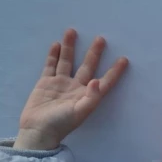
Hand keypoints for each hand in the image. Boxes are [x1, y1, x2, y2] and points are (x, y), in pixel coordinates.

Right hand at [14, 29, 128, 149]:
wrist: (37, 131)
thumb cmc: (61, 124)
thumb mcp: (79, 112)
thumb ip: (91, 97)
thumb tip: (98, 80)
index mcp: (87, 96)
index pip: (104, 81)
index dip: (114, 72)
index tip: (124, 60)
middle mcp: (75, 88)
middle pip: (87, 66)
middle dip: (94, 53)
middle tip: (101, 39)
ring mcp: (60, 84)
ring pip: (67, 61)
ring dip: (70, 47)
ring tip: (72, 31)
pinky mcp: (45, 83)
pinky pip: (51, 65)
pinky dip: (53, 55)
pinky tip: (57, 44)